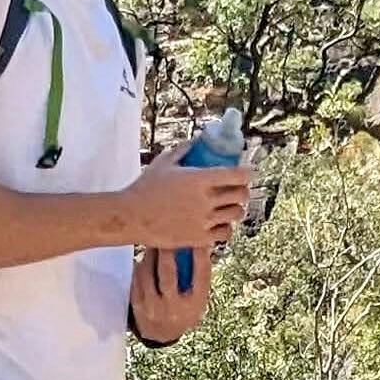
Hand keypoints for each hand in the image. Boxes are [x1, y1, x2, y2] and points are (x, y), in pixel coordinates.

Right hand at [122, 155, 250, 250]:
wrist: (130, 217)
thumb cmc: (144, 188)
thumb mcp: (164, 162)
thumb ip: (184, 149)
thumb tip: (198, 140)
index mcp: (200, 179)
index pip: (237, 175)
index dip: (247, 173)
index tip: (249, 173)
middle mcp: (206, 200)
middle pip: (241, 194)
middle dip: (243, 190)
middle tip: (239, 189)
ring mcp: (204, 221)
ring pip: (236, 214)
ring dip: (236, 209)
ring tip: (230, 207)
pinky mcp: (199, 238)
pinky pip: (225, 233)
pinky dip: (226, 228)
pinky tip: (220, 223)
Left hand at [129, 242, 212, 344]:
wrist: (162, 334)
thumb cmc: (185, 308)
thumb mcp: (198, 298)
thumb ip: (200, 276)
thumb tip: (202, 243)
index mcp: (195, 304)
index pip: (201, 276)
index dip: (201, 255)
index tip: (199, 238)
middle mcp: (174, 308)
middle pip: (168, 273)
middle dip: (167, 250)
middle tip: (167, 232)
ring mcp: (153, 307)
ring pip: (148, 273)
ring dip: (150, 255)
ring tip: (153, 242)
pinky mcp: (138, 304)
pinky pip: (136, 278)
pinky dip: (140, 265)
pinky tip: (144, 258)